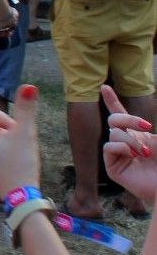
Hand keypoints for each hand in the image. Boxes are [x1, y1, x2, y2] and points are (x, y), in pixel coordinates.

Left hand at [0, 71, 39, 193]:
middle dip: (3, 121)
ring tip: (15, 149)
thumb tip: (29, 87)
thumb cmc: (20, 167)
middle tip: (16, 137)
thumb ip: (26, 109)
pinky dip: (2, 142)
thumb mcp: (25, 134)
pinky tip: (12, 155)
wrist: (22, 199)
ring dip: (4, 133)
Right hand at [101, 85, 156, 208]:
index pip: (120, 115)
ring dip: (131, 140)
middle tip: (146, 126)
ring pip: (113, 133)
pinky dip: (121, 147)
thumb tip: (146, 129)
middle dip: (128, 119)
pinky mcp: (113, 167)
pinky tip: (133, 155)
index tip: (105, 86)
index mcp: (137, 135)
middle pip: (114, 120)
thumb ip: (148, 130)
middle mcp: (125, 142)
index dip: (112, 100)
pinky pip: (109, 147)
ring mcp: (118, 155)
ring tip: (145, 153)